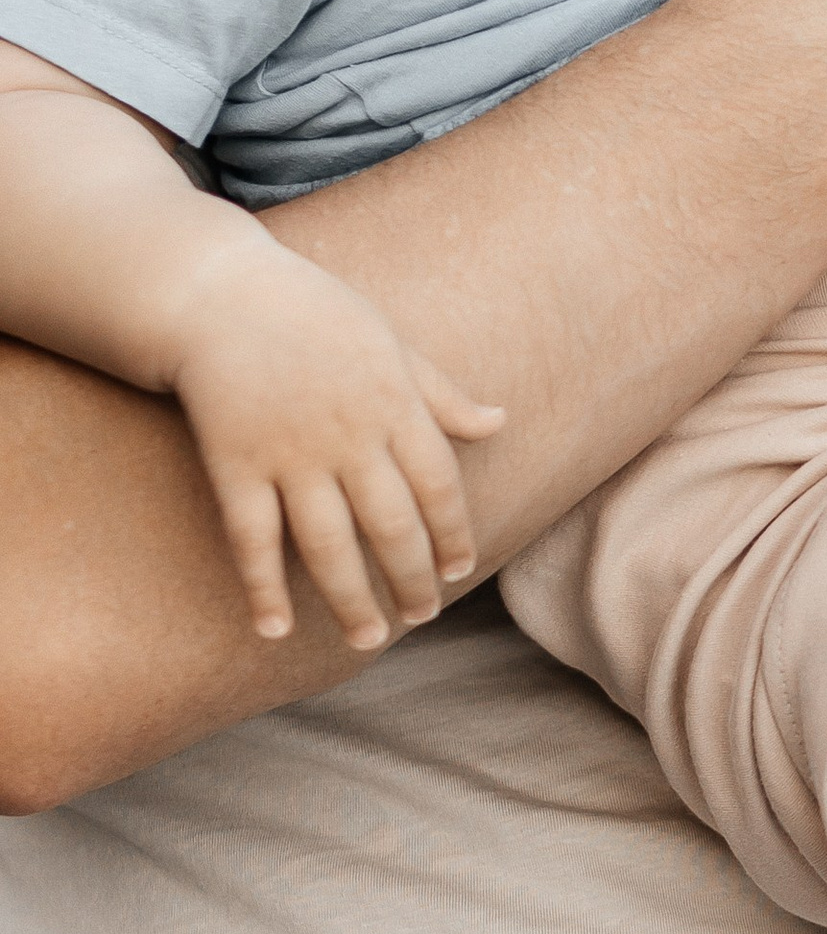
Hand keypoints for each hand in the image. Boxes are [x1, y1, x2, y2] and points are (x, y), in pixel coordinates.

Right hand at [169, 240, 503, 647]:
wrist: (221, 294)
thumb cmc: (316, 315)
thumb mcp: (391, 344)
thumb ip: (441, 395)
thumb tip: (498, 423)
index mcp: (394, 403)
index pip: (439, 485)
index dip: (453, 533)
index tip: (458, 571)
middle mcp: (348, 435)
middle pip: (392, 525)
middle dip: (412, 579)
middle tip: (422, 617)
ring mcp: (289, 453)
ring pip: (327, 544)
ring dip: (350, 599)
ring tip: (368, 639)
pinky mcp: (234, 463)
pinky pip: (252, 538)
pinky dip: (263, 587)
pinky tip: (275, 628)